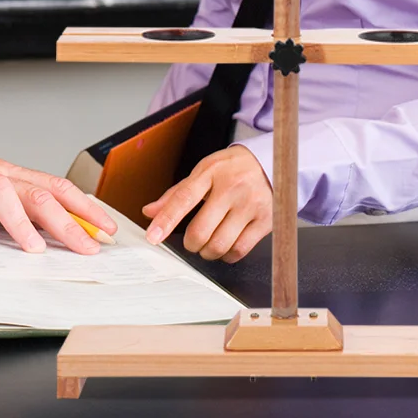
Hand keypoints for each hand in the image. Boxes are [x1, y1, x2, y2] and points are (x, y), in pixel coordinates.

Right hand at [0, 155, 117, 254]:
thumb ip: (23, 214)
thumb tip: (66, 236)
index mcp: (10, 175)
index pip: (55, 187)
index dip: (84, 207)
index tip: (107, 229)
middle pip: (35, 191)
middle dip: (65, 220)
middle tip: (86, 247)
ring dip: (19, 220)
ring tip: (34, 247)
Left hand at [142, 145, 272, 262]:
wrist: (268, 162)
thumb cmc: (231, 169)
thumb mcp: (203, 172)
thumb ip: (176, 194)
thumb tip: (149, 212)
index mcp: (210, 172)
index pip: (183, 198)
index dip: (166, 220)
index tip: (152, 237)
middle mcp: (231, 188)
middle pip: (201, 230)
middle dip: (190, 244)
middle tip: (192, 241)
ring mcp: (250, 205)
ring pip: (220, 245)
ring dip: (207, 252)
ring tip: (208, 243)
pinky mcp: (265, 220)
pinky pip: (240, 250)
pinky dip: (227, 255)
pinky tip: (226, 245)